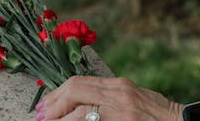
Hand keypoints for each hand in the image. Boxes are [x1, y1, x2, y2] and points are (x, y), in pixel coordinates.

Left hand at [35, 76, 182, 120]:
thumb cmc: (159, 115)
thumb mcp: (134, 99)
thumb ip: (111, 98)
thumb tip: (83, 105)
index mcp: (118, 85)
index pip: (79, 83)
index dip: (57, 94)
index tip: (45, 106)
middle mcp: (118, 92)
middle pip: (74, 90)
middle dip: (53, 104)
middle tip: (40, 116)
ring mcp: (121, 107)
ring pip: (79, 110)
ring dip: (59, 119)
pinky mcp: (123, 120)